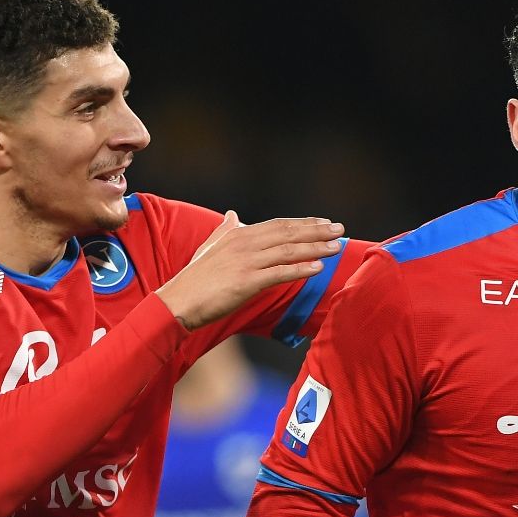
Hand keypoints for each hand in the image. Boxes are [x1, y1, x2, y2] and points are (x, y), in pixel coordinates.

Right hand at [156, 213, 345, 329]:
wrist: (178, 301)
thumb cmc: (194, 279)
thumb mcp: (210, 248)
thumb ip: (224, 231)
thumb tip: (233, 214)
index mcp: (238, 234)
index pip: (278, 225)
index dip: (304, 224)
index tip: (324, 223)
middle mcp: (244, 243)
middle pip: (288, 233)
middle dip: (316, 231)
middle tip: (340, 229)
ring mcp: (246, 262)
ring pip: (287, 251)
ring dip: (315, 248)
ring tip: (336, 247)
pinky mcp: (247, 282)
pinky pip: (279, 273)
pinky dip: (300, 269)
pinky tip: (318, 268)